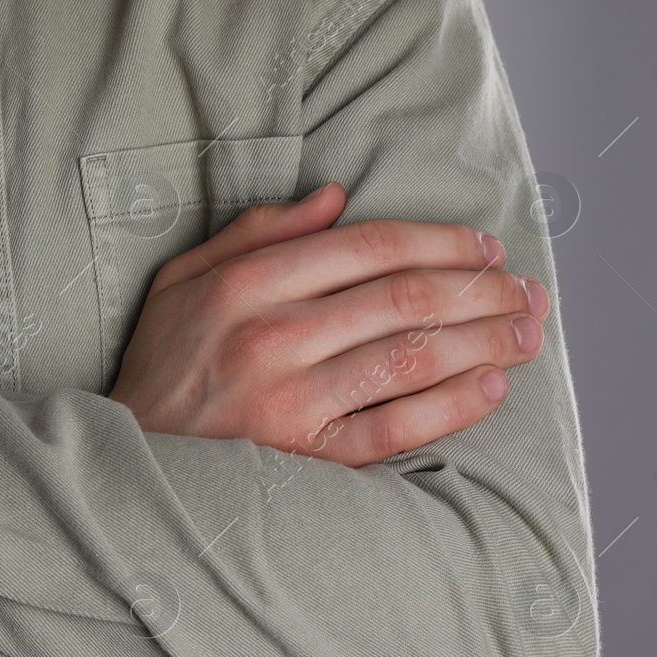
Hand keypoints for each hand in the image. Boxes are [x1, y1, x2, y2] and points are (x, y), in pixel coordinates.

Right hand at [108, 182, 549, 465]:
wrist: (130, 460)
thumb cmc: (162, 365)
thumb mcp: (183, 280)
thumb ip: (258, 232)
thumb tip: (335, 196)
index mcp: (246, 284)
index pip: (369, 246)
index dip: (441, 240)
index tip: (484, 245)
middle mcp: (273, 337)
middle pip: (405, 298)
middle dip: (481, 289)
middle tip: (526, 289)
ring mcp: (292, 401)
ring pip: (412, 357)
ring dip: (484, 341)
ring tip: (526, 333)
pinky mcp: (305, 457)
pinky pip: (395, 427)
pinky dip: (451, 406)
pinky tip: (490, 388)